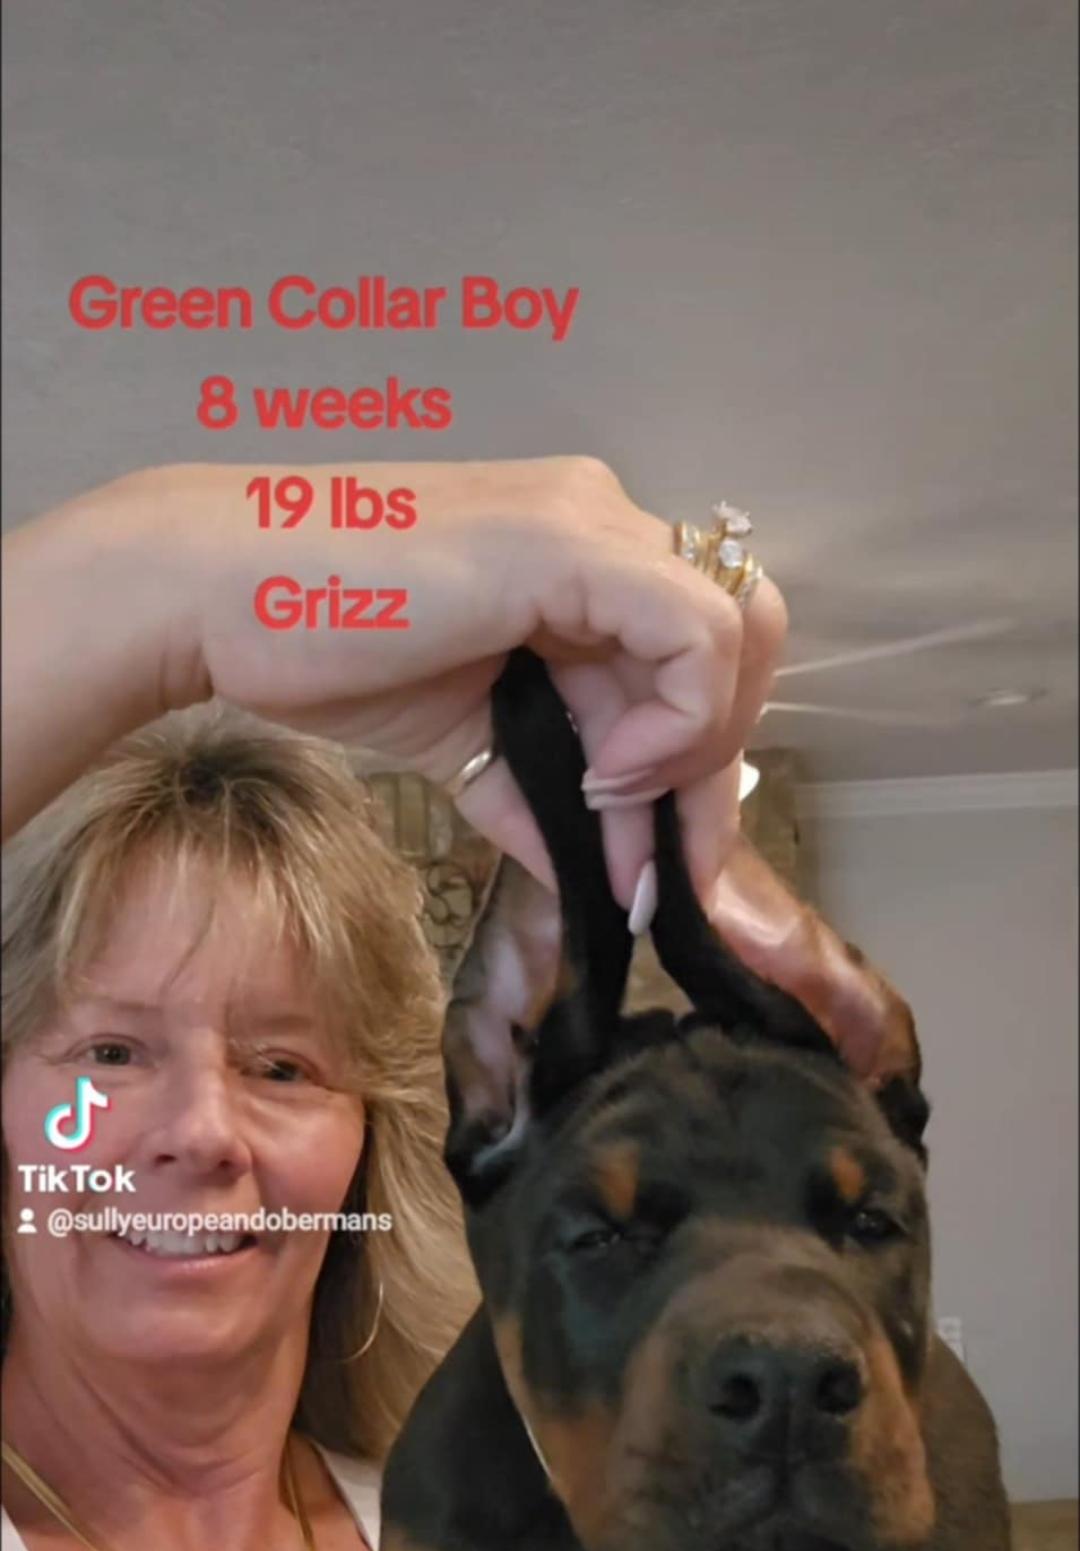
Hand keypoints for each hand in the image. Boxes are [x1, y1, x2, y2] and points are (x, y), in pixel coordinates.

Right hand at [3, 459, 909, 1078]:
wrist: (218, 598)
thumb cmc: (320, 648)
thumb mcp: (467, 748)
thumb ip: (545, 805)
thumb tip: (609, 886)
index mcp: (585, 562)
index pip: (703, 655)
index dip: (701, 767)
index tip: (659, 864)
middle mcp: (605, 525)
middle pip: (744, 641)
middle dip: (716, 769)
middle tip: (661, 858)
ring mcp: (592, 524)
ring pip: (737, 633)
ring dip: (696, 754)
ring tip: (615, 813)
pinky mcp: (570, 543)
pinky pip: (692, 634)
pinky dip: (673, 722)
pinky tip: (604, 772)